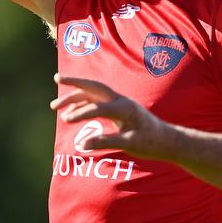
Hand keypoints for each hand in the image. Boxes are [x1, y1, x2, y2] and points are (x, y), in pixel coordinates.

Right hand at [50, 75, 174, 160]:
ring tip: (55, 106)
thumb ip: (105, 142)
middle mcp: (122, 101)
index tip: (65, 121)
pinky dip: (83, 103)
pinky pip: (97, 101)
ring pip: (94, 94)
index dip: (80, 113)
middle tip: (57, 77)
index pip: (98, 107)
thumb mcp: (129, 144)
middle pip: (94, 87)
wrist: (167, 140)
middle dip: (75, 82)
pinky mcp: (119, 108)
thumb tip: (82, 144)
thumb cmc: (150, 143)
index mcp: (125, 108)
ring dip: (75, 96)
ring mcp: (120, 103)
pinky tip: (72, 112)